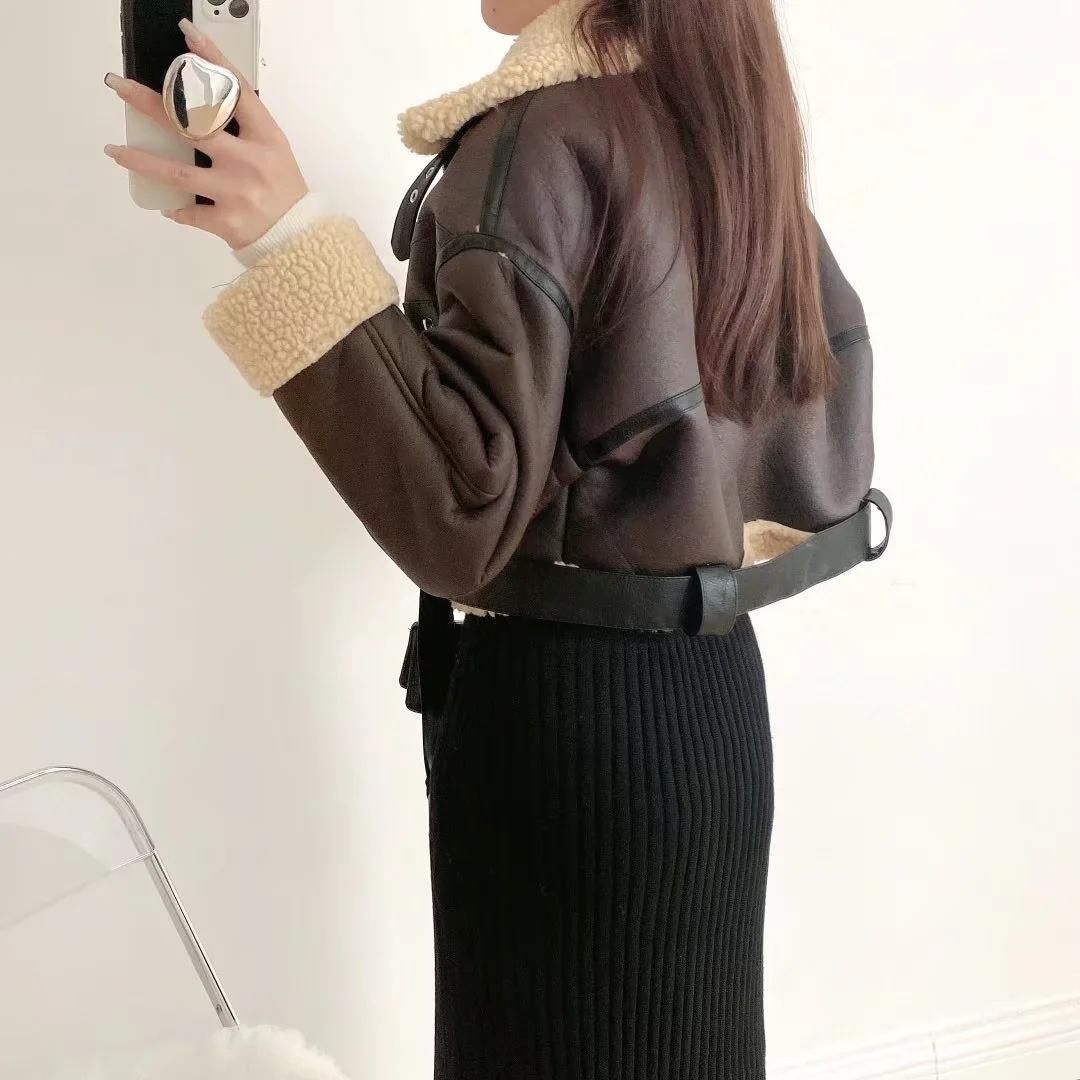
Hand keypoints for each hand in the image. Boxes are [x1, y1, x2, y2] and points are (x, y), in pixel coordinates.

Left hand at [104, 19, 308, 250]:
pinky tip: (168, 205)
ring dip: (142, 160)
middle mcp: (248, 161)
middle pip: (191, 125)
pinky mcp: (226, 222)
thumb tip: (200, 106)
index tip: (187, 36)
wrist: (300, 240)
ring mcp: (236, 192)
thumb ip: (245, 129)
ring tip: (115, 151)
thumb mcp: (275, 152)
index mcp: (265, 138)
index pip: (235, 91)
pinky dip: (177, 209)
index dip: (212, 61)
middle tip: (119, 87)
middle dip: (150, 102)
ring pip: (177, 172)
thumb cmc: (285, 191)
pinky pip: (190, 212)